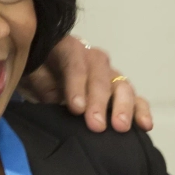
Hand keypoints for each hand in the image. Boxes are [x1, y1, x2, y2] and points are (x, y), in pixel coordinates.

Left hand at [17, 35, 151, 132]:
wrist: (44, 70)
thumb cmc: (36, 71)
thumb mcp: (30, 70)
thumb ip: (38, 77)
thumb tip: (51, 93)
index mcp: (67, 48)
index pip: (75, 64)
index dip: (76, 85)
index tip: (76, 108)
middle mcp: (93, 58)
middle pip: (100, 77)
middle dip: (99, 102)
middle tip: (96, 125)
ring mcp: (109, 74)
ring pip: (121, 85)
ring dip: (123, 106)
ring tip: (120, 127)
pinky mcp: (120, 90)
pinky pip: (135, 97)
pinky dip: (141, 110)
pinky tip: (145, 125)